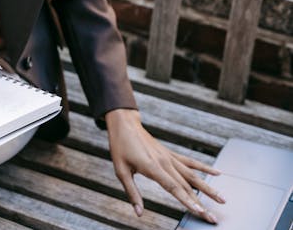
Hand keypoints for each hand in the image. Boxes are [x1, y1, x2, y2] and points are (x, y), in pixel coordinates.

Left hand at [105, 109, 224, 223]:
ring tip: (222, 199)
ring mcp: (170, 157)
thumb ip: (132, 192)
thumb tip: (138, 212)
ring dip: (208, 188)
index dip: (187, 201)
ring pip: (193, 175)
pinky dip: (204, 168)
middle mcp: (165, 162)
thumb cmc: (120, 147)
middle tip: (213, 217)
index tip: (199, 211)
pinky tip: (217, 173)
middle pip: (187, 186)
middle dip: (201, 203)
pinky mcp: (170, 154)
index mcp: (152, 167)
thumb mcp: (120, 171)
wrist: (125, 125)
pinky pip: (190, 162)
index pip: (173, 188)